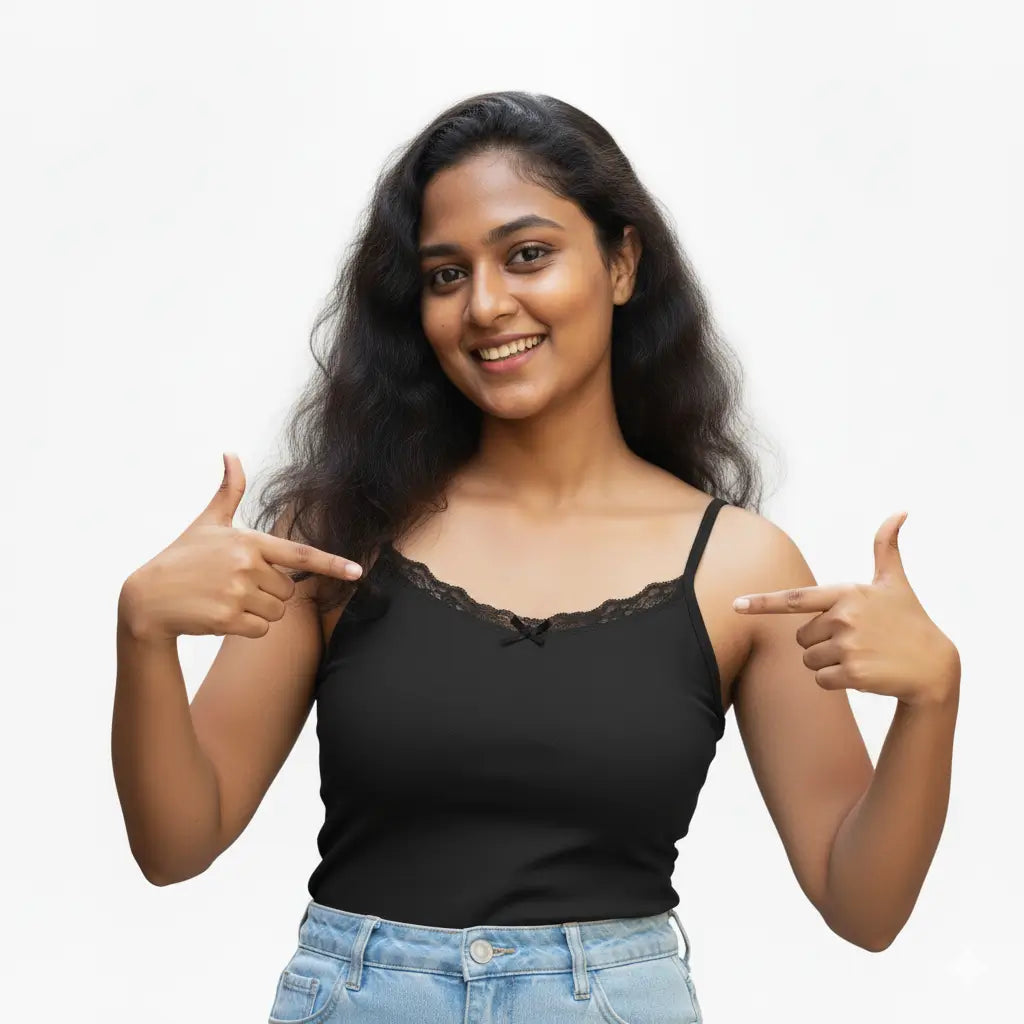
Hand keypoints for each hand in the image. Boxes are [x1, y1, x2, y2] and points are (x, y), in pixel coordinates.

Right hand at [119, 453, 362, 641]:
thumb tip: (231, 452)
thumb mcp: (207, 522)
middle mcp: (246, 566)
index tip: (358, 572)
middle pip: (288, 590)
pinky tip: (223, 616)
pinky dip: (248, 627)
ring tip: (227, 599)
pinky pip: (261, 629)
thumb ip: (229, 491)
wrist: (147, 599)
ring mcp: (236, 593)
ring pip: (277, 612)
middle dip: (270, 592)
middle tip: (236, 585)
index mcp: (248, 541)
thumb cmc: (183, 557)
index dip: (332, 564)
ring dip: (259, 612)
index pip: (300, 554)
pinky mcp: (227, 619)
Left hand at [731, 511, 959, 706]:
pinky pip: (820, 680)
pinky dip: (835, 681)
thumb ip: (886, 547)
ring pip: (809, 659)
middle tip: (854, 640)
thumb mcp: (894, 583)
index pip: (795, 598)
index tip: (735, 605)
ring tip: (860, 656)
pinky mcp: (852, 674)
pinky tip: (862, 674)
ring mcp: (848, 646)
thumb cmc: (909, 620)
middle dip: (820, 642)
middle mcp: (844, 617)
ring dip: (828, 663)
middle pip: (801, 637)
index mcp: (846, 593)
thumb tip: (900, 510)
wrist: (934, 668)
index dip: (761, 602)